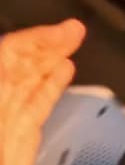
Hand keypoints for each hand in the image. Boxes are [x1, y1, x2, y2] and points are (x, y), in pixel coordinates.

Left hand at [0, 19, 84, 164]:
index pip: (9, 52)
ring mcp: (8, 114)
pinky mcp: (24, 134)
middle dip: (48, 45)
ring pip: (32, 79)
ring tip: (74, 41)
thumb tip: (30, 59)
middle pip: (22, 62)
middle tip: (76, 31)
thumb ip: (15, 80)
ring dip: (53, 59)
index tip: (64, 30)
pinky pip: (40, 103)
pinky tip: (66, 70)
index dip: (36, 39)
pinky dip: (53, 85)